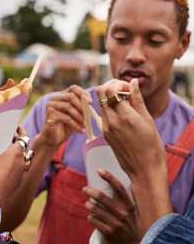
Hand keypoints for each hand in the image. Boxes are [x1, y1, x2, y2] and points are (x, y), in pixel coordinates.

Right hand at [0, 125, 25, 209]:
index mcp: (17, 153)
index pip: (24, 138)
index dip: (21, 131)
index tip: (16, 127)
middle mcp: (23, 162)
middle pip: (24, 148)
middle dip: (17, 141)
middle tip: (9, 137)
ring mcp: (22, 172)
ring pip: (23, 158)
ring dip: (17, 153)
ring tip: (6, 150)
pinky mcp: (19, 181)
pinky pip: (20, 168)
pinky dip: (15, 163)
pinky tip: (5, 165)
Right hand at [40, 85, 89, 147]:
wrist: (53, 138)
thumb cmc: (66, 126)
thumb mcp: (76, 115)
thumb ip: (82, 108)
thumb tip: (90, 103)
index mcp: (62, 96)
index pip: (73, 88)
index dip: (83, 93)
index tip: (91, 102)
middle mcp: (55, 98)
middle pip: (70, 96)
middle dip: (82, 106)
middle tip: (89, 115)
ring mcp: (51, 106)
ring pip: (68, 106)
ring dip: (79, 117)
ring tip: (85, 125)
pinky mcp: (50, 115)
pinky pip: (66, 118)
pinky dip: (76, 125)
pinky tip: (80, 131)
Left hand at [83, 169, 140, 243]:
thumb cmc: (129, 223)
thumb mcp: (131, 211)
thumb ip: (123, 199)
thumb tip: (109, 182)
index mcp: (129, 205)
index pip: (119, 188)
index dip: (109, 177)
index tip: (99, 170)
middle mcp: (123, 213)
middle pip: (101, 197)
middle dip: (89, 191)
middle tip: (85, 189)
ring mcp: (116, 223)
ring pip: (94, 208)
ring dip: (88, 205)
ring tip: (88, 204)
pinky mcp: (108, 231)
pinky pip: (93, 219)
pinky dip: (90, 217)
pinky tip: (93, 217)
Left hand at [97, 79, 172, 234]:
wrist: (144, 169)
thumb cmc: (151, 145)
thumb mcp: (147, 120)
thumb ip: (137, 99)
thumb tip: (133, 82)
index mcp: (124, 117)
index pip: (110, 90)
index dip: (119, 84)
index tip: (129, 88)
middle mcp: (111, 121)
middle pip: (100, 93)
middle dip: (111, 86)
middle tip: (124, 90)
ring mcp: (105, 128)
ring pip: (100, 102)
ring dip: (109, 96)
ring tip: (125, 101)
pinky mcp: (104, 133)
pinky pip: (102, 113)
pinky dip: (109, 107)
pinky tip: (122, 111)